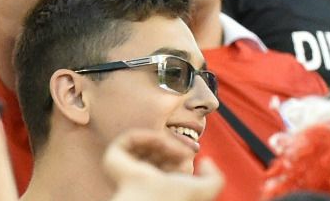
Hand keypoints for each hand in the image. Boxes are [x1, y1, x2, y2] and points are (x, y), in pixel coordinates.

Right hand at [103, 130, 222, 200]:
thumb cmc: (179, 197)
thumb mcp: (207, 188)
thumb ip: (215, 176)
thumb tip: (205, 160)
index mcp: (158, 183)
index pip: (169, 159)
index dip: (182, 153)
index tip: (189, 157)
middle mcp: (140, 176)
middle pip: (158, 149)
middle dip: (173, 145)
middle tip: (183, 151)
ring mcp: (125, 169)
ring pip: (144, 142)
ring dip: (161, 139)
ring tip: (171, 147)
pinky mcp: (113, 161)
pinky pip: (127, 139)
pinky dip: (145, 135)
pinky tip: (158, 141)